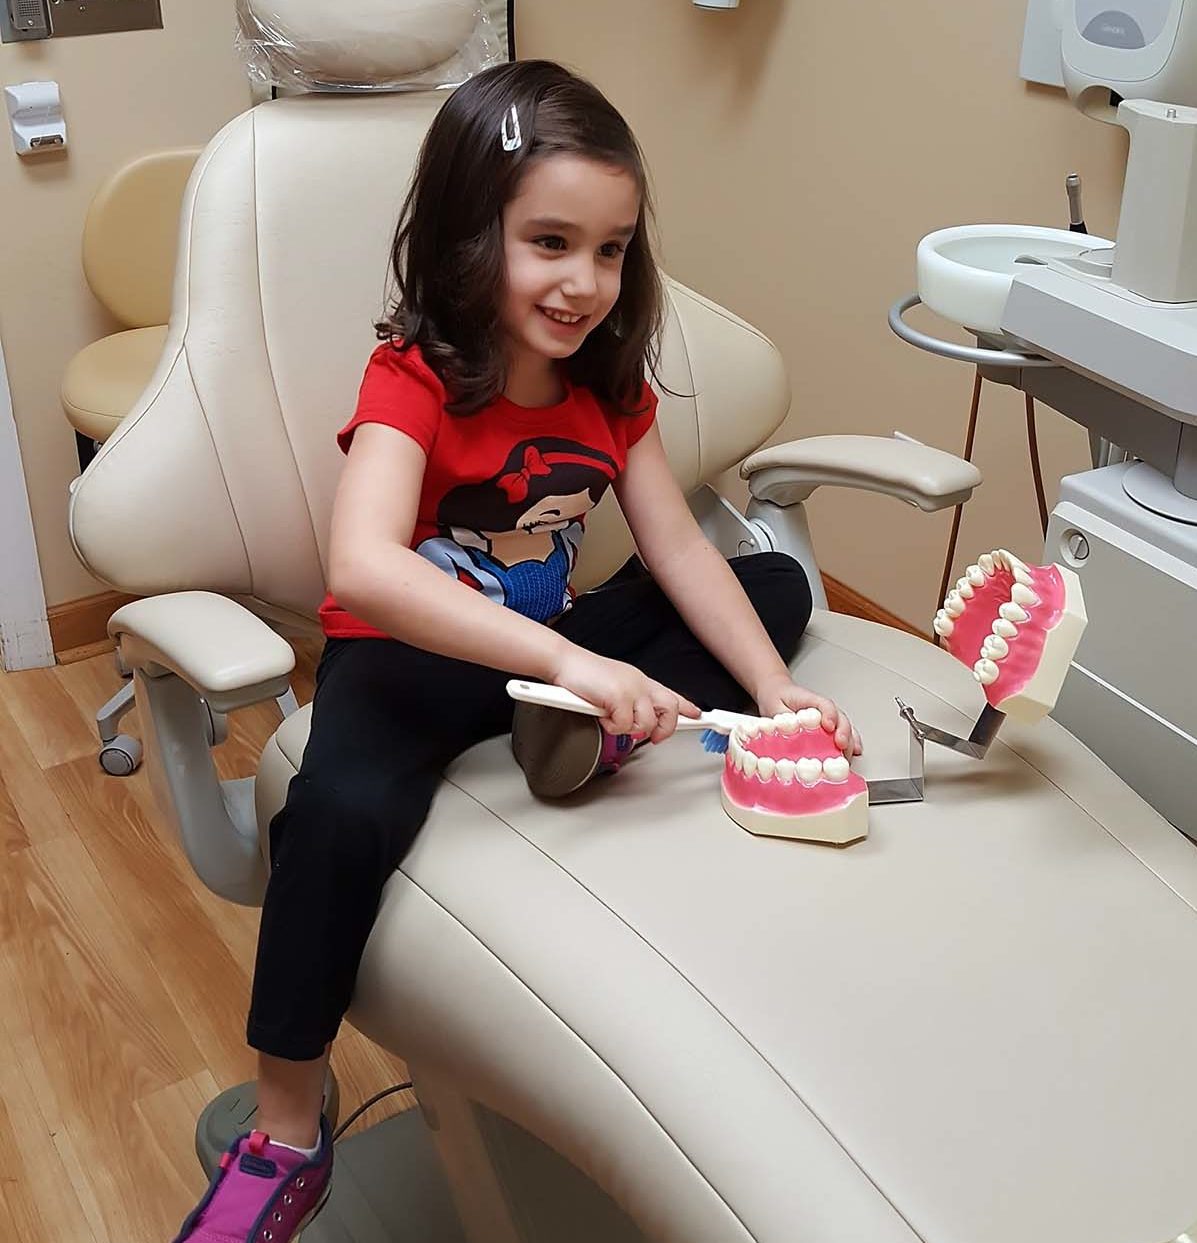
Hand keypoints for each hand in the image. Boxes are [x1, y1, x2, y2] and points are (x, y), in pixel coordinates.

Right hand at [550, 647, 700, 743]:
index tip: (698, 715)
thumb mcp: (614, 685)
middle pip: (670, 709)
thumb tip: (637, 719)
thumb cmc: (583, 675)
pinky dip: (611, 726)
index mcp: (640, 680)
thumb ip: (629, 699)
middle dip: (664, 728)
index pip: (670, 694)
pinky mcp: (619, 697)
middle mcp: (640, 683)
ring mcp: (631, 689)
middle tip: (653, 737)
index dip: (686, 706)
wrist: (564, 662)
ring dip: (628, 728)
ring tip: (611, 719)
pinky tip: (601, 714)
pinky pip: (624, 724)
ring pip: (647, 723)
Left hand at [754, 674, 861, 755]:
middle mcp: (823, 708)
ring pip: (845, 726)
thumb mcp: (774, 707)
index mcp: (809, 700)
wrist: (777, 691)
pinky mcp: (829, 727)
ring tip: (848, 756)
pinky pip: (843, 733)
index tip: (828, 726)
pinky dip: (850, 743)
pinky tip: (854, 753)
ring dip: (849, 741)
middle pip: (840, 718)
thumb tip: (787, 734)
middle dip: (844, 732)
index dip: (829, 715)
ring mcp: (829, 717)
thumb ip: (781, 720)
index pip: (825, 705)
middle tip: (841, 744)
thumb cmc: (776, 698)